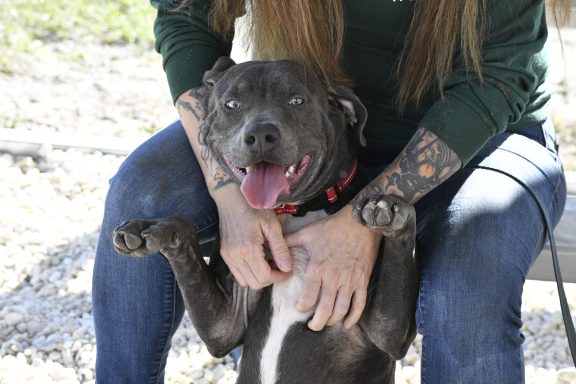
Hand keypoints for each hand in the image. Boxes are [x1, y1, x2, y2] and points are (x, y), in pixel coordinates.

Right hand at [216, 187, 292, 289]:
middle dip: (270, 278)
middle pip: (255, 284)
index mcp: (248, 249)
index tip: (287, 269)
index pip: (264, 277)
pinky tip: (258, 259)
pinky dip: (249, 273)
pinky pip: (237, 274)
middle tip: (280, 266)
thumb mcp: (272, 226)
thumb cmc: (253, 208)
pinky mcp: (224, 254)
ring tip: (269, 262)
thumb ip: (280, 249)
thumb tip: (287, 268)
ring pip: (245, 281)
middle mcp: (235, 257)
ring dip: (259, 277)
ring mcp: (228, 257)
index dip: (279, 277)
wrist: (231, 198)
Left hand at [285, 205, 381, 330]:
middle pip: (325, 309)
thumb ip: (289, 242)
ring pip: (341, 309)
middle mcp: (334, 277)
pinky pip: (359, 304)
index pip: (308, 296)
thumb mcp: (307, 232)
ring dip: (333, 321)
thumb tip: (273, 246)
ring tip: (326, 324)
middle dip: (317, 322)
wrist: (359, 222)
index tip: (299, 310)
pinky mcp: (362, 280)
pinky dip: (354, 317)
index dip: (302, 307)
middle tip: (312, 326)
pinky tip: (347, 324)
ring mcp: (350, 280)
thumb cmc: (332, 227)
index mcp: (318, 267)